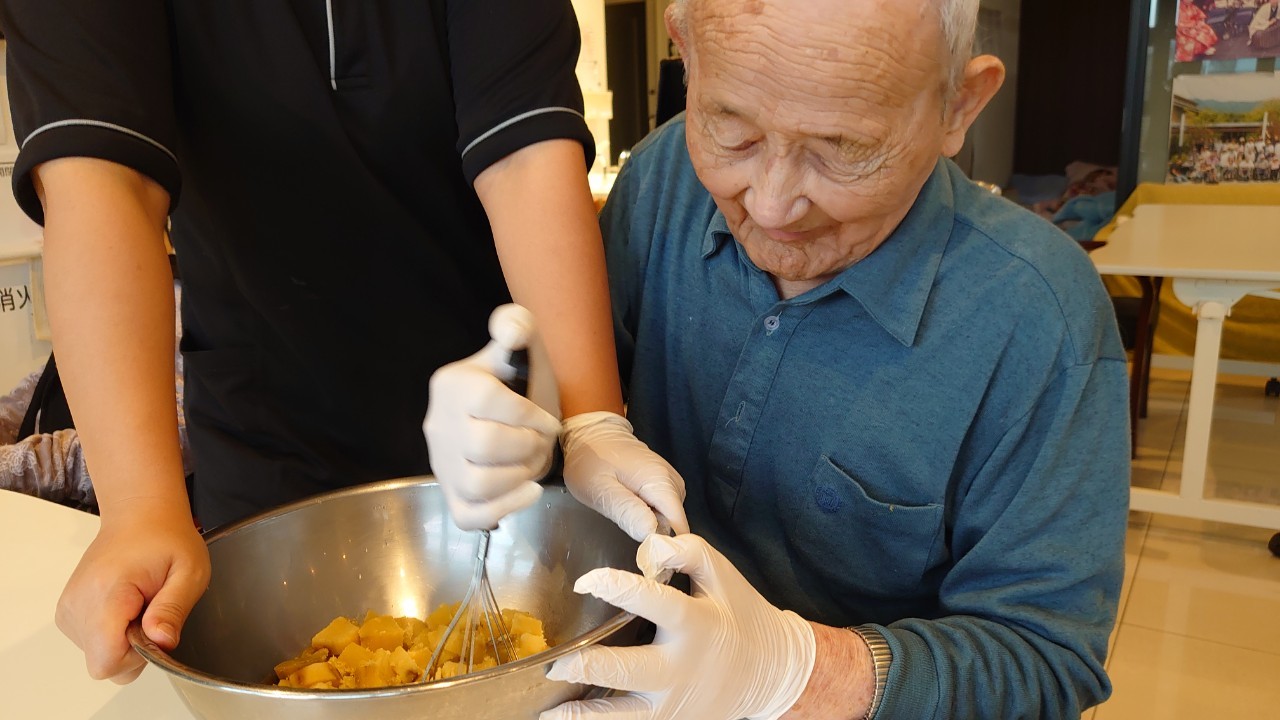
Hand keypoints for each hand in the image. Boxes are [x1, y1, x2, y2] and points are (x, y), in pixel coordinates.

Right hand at [55, 497, 208, 682]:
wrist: (139, 516)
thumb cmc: (167, 539)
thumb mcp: (189, 571)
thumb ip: (174, 609)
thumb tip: (160, 643)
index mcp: (106, 592)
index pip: (106, 660)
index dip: (137, 655)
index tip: (154, 625)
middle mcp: (78, 603)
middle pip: (103, 663)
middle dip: (134, 649)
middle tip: (153, 610)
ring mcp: (69, 609)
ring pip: (98, 656)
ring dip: (125, 640)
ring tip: (141, 603)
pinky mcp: (68, 612)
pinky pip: (92, 644)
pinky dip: (113, 633)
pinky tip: (127, 605)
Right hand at [425, 304, 561, 530]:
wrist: (509, 419)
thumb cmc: (519, 384)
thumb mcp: (521, 350)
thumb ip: (516, 326)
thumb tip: (512, 328)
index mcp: (451, 384)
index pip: (487, 400)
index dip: (527, 413)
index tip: (547, 418)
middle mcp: (439, 425)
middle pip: (484, 444)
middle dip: (528, 445)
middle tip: (543, 442)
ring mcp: (443, 465)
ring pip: (477, 482)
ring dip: (519, 476)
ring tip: (534, 463)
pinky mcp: (453, 497)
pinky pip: (470, 516)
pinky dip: (506, 507)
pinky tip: (530, 491)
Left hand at [541, 534, 815, 719]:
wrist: (771, 672)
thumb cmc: (738, 613)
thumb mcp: (722, 574)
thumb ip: (686, 552)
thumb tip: (649, 543)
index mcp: (695, 623)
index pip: (654, 603)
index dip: (617, 589)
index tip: (584, 581)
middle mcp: (681, 667)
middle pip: (629, 671)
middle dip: (589, 667)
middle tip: (554, 665)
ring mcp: (674, 703)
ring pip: (624, 717)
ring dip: (584, 717)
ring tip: (548, 714)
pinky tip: (567, 719)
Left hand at [561, 412, 688, 541]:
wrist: (592, 432)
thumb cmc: (591, 461)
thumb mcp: (600, 489)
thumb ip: (627, 511)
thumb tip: (653, 536)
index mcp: (660, 482)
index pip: (679, 526)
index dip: (665, 546)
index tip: (645, 556)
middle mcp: (673, 481)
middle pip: (674, 523)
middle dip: (653, 533)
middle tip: (623, 523)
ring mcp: (670, 480)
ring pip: (668, 517)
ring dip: (649, 522)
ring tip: (623, 511)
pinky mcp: (664, 481)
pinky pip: (663, 507)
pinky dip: (648, 512)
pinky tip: (630, 504)